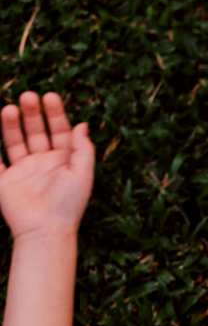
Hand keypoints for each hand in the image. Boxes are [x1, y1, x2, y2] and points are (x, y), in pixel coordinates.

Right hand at [0, 93, 92, 239]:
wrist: (45, 229)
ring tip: (10, 107)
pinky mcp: (5, 179)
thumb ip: (83, 149)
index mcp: (64, 161)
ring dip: (12, 124)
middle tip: (28, 96)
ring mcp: (23, 170)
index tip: (50, 96)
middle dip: (33, 114)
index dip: (56, 114)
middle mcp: (44, 163)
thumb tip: (82, 124)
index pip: (60, 131)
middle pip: (37, 132)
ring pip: (15, 141)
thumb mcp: (82, 174)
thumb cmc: (68, 203)